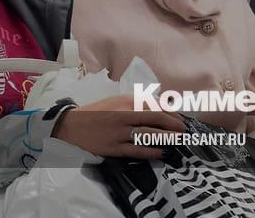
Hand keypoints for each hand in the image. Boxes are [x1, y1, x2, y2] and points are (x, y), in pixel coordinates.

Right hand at [52, 95, 186, 159]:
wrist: (71, 125)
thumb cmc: (98, 112)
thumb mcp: (118, 101)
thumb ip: (137, 103)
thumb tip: (161, 107)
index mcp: (125, 101)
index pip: (154, 104)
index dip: (170, 111)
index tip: (179, 118)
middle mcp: (123, 114)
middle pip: (154, 117)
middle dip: (172, 123)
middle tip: (183, 129)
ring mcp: (118, 132)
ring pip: (147, 134)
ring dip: (165, 137)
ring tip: (178, 140)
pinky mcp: (113, 147)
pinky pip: (136, 150)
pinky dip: (150, 151)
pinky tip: (161, 152)